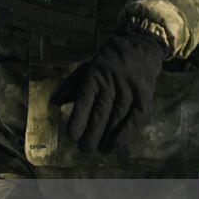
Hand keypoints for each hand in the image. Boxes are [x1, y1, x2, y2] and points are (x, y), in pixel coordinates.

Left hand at [53, 27, 167, 153]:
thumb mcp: (85, 69)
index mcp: (93, 78)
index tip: (72, 136)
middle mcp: (111, 85)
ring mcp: (129, 91)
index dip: (78, 119)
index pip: (84, 101)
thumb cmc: (106, 63)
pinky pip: (136, 118)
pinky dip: (127, 132)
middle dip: (92, 134)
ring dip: (108, 137)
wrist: (137, 49)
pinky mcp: (144, 96)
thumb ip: (70, 86)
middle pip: (100, 113)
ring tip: (100, 149)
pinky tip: (118, 144)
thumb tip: (53, 103)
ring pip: (117, 118)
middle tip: (84, 149)